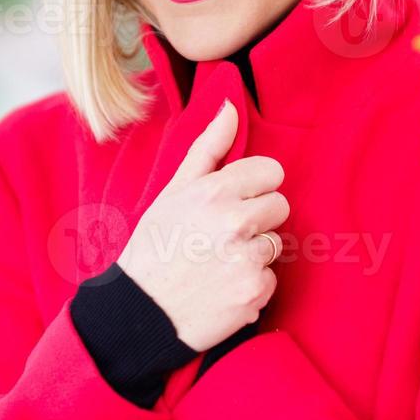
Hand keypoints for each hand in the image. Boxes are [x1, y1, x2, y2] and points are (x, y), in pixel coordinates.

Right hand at [116, 99, 287, 351]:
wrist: (140, 312)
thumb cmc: (154, 246)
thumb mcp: (174, 191)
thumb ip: (209, 148)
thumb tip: (231, 106)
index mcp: (215, 192)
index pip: (271, 173)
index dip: (253, 188)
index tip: (234, 202)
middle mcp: (235, 223)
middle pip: (280, 207)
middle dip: (258, 220)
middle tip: (222, 236)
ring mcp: (248, 260)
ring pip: (275, 244)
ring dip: (254, 254)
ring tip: (218, 264)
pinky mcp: (255, 293)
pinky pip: (270, 279)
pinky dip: (250, 286)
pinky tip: (221, 288)